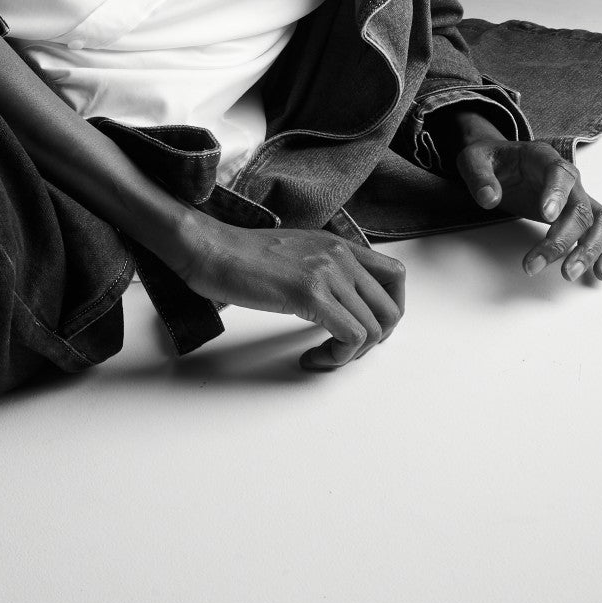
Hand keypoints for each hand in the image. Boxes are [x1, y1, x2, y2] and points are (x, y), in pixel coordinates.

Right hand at [176, 215, 404, 370]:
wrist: (206, 248)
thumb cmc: (235, 255)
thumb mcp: (291, 253)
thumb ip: (319, 270)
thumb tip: (335, 301)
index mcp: (335, 244)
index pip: (395, 276)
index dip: (389, 310)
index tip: (366, 329)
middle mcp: (338, 254)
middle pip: (391, 308)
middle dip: (375, 340)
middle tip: (343, 351)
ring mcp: (326, 272)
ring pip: (374, 328)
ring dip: (351, 355)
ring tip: (323, 357)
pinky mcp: (310, 293)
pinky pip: (351, 337)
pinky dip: (337, 357)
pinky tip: (312, 358)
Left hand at [456, 138, 601, 281]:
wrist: (499, 160)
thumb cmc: (490, 159)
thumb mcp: (473, 159)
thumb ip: (479, 176)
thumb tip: (488, 198)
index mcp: (542, 157)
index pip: (559, 173)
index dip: (557, 194)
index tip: (547, 216)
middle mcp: (566, 177)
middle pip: (578, 207)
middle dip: (563, 237)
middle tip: (541, 260)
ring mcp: (574, 195)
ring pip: (595, 222)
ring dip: (588, 249)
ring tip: (569, 272)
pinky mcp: (573, 212)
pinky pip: (598, 230)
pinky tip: (598, 272)